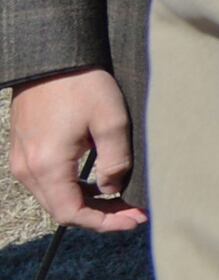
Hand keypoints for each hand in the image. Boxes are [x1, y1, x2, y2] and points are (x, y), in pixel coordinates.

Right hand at [8, 67, 141, 233]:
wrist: (51, 56)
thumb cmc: (82, 84)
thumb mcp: (111, 122)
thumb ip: (116, 162)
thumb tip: (113, 189)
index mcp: (47, 165)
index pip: (71, 213)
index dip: (105, 223)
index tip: (135, 219)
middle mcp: (27, 168)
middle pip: (61, 209)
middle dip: (99, 216)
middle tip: (134, 212)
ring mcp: (21, 159)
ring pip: (54, 197)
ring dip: (87, 203)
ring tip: (122, 200)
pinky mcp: (24, 149)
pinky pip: (47, 181)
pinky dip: (73, 188)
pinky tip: (99, 184)